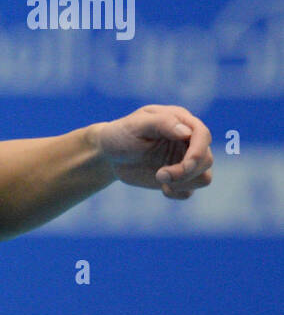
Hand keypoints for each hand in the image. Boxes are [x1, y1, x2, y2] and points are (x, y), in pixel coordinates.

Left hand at [92, 105, 212, 198]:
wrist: (108, 155)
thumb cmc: (120, 135)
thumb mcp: (135, 125)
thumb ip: (162, 123)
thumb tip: (186, 132)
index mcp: (180, 121)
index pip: (202, 135)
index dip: (198, 152)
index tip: (184, 165)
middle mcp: (187, 141)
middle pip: (206, 160)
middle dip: (186, 172)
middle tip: (160, 175)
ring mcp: (184, 160)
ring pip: (204, 177)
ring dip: (184, 183)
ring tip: (160, 178)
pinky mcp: (178, 178)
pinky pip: (190, 191)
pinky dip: (178, 193)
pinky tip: (162, 187)